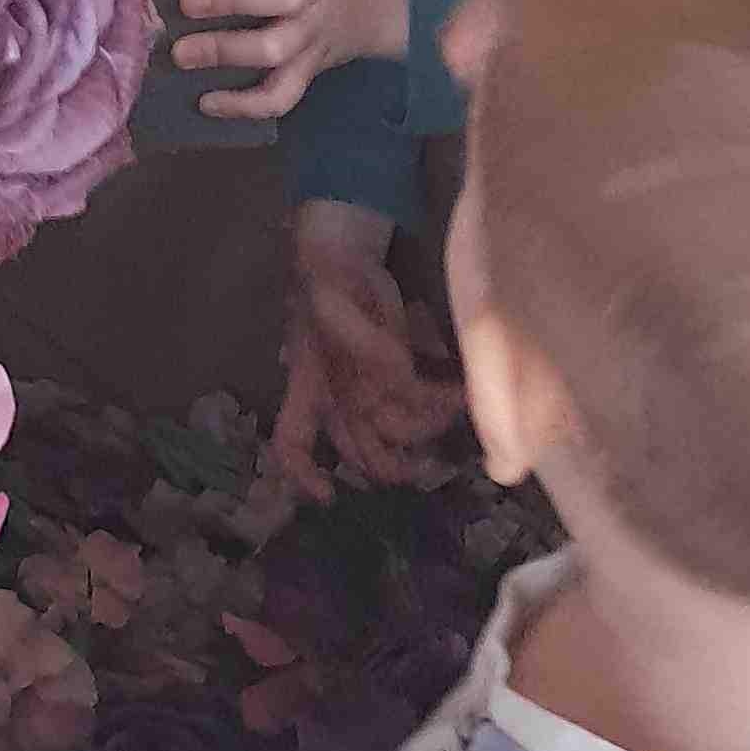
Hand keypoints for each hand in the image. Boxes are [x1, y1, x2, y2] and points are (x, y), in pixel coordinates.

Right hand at [275, 200, 462, 498]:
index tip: (327, 494)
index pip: (293, 444)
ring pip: (392, 439)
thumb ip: (364, 342)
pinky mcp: (398, 376)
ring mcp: (366, 393)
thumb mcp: (333, 303)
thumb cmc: (327, 282)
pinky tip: (457, 393)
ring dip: (421, 440)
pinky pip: (417, 407)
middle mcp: (338, 400)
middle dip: (393, 465)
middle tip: (424, 462)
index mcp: (310, 387)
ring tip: (447, 413)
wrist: (343, 256)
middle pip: (360, 453)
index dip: (304, 475)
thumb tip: (399, 373)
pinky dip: (440, 406)